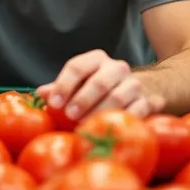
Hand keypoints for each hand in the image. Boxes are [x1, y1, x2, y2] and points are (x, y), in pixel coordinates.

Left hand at [37, 49, 164, 120]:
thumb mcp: (76, 85)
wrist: (133, 92)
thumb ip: (59, 89)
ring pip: (118, 96)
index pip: (77, 66)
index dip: (64, 85)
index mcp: (96, 59)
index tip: (55, 104)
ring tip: (86, 126)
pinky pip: (138, 110)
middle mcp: (117, 67)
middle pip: (99, 81)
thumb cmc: (95, 90)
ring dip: (100, 113)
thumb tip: (41, 93)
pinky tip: (112, 130)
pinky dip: (124, 120)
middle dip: (83, 100)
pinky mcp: (148, 100)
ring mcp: (134, 84)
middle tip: (69, 116)